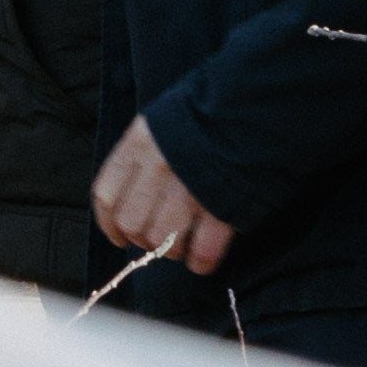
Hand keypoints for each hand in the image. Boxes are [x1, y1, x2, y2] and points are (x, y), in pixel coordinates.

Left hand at [93, 113, 235, 275]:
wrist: (260, 104)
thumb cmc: (211, 112)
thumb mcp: (164, 122)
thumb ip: (144, 155)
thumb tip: (135, 197)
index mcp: (139, 142)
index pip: (106, 195)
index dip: (110, 224)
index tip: (119, 238)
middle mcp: (157, 166)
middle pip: (132, 223)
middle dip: (144, 240)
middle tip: (161, 241)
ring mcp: (189, 187)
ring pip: (162, 239)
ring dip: (172, 251)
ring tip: (184, 247)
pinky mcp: (222, 206)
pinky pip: (202, 249)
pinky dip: (200, 261)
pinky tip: (203, 262)